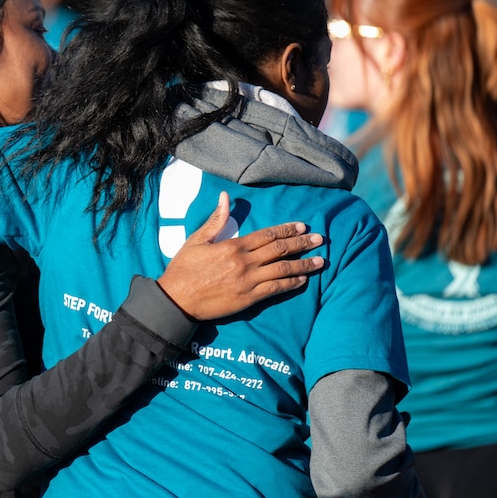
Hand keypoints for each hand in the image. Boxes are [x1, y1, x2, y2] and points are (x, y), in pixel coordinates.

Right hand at [157, 192, 324, 319]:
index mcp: (233, 246)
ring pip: (283, 270)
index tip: (302, 227)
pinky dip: (291, 284)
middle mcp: (244, 262)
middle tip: (320, 240)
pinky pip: (275, 289)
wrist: (176, 299)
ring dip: (303, 265)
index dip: (287, 230)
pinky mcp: (248, 298)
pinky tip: (303, 280)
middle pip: (280, 250)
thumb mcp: (196, 240)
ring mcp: (248, 281)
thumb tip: (226, 198)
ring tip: (320, 261)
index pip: (267, 235)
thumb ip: (216, 220)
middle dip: (302, 244)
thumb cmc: (184, 269)